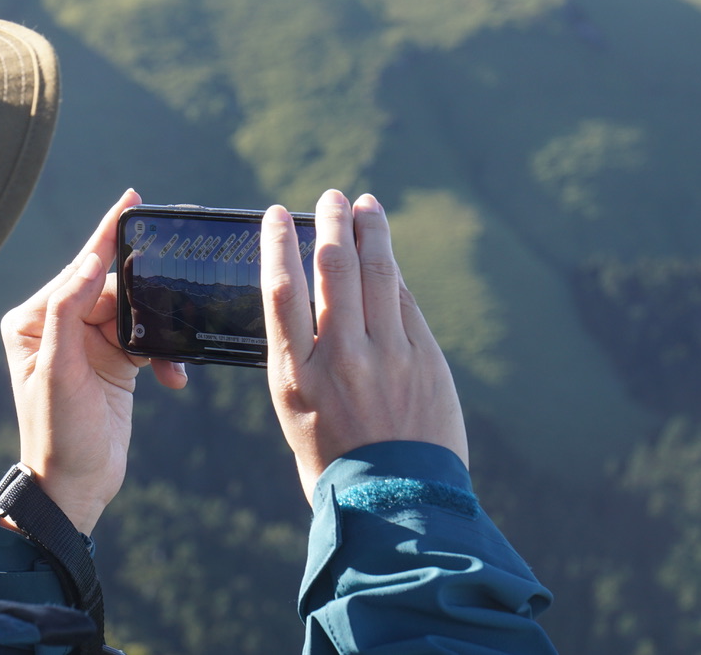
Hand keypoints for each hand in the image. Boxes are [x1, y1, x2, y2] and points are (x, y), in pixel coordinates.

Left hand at [0, 190, 186, 533]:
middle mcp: (58, 325)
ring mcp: (88, 342)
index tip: (131, 200)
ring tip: (168, 362)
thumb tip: (91, 260)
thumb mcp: (60, 373)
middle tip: (174, 299)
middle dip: (145, 299)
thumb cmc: (59, 435)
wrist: (77, 487)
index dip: (107, 236)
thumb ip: (70, 310)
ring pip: (135, 312)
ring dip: (158, 333)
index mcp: (34, 320)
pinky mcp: (114, 359)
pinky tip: (173, 378)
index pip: (77, 270)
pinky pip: (147, 339)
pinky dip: (163, 354)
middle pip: (113, 289)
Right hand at [260, 190, 467, 502]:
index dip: (277, 244)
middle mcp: (339, 354)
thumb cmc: (333, 462)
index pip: (281, 289)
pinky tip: (388, 254)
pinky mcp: (424, 357)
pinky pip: (406, 301)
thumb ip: (303, 359)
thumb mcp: (296, 411)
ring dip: (370, 231)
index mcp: (295, 372)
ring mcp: (386, 353)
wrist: (394, 503)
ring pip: (377, 273)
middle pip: (332, 267)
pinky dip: (394, 272)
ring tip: (367, 204)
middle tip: (331, 196)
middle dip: (331, 222)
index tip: (276, 214)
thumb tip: (316, 310)